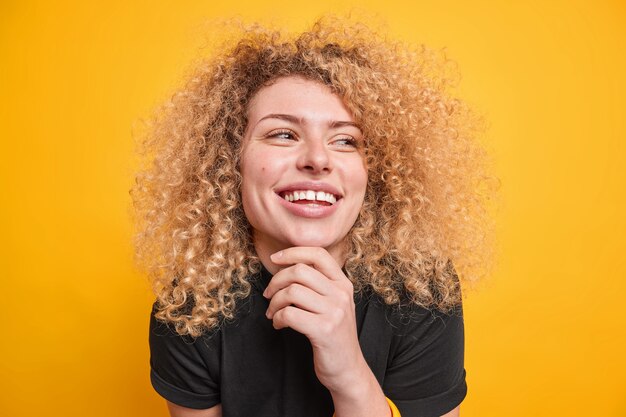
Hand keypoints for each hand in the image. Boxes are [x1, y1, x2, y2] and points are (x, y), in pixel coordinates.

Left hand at [262, 246, 366, 392]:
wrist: (347, 369)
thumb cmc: (333, 335)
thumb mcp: (334, 304)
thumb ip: (319, 284)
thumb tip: (287, 265)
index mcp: (343, 283)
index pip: (318, 254)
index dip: (293, 252)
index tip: (275, 259)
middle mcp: (341, 294)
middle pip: (299, 271)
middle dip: (276, 281)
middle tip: (269, 295)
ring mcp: (334, 311)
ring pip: (292, 291)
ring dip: (274, 302)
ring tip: (273, 313)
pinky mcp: (324, 329)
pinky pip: (289, 314)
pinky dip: (278, 319)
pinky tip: (279, 325)